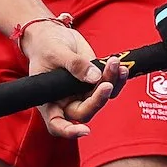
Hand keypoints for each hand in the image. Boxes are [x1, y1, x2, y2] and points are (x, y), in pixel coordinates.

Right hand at [19, 17, 126, 138]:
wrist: (53, 35)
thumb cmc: (45, 46)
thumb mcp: (55, 53)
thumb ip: (74, 65)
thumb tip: (95, 77)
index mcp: (49, 101)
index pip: (57, 124)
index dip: (69, 131)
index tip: (85, 131)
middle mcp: (66, 101)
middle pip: (85, 112)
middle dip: (98, 100)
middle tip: (106, 83)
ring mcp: (82, 93)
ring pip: (101, 99)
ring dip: (112, 84)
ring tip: (115, 64)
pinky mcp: (95, 82)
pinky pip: (110, 86)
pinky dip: (117, 78)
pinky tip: (121, 67)